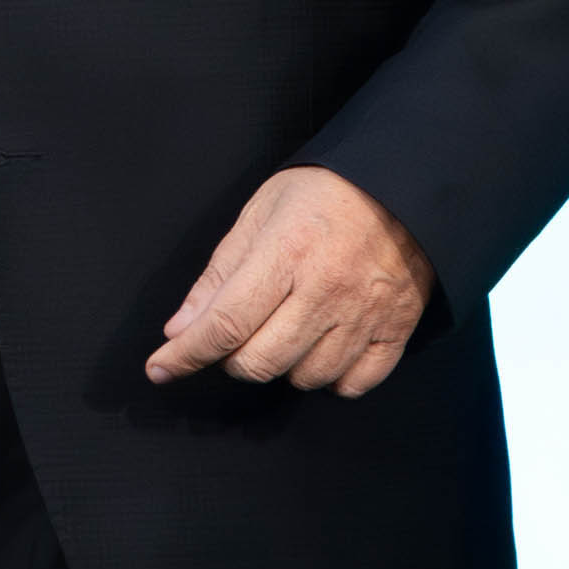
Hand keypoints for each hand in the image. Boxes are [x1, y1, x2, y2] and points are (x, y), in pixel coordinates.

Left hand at [147, 166, 436, 394]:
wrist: (407, 183)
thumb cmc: (327, 193)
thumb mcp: (261, 213)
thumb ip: (219, 274)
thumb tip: (181, 328)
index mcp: (286, 254)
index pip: (224, 324)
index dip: (186, 354)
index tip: (160, 368)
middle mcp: (325, 290)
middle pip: (260, 362)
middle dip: (233, 358)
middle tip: (238, 335)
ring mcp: (364, 314)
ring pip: (304, 378)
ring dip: (284, 366)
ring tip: (288, 330)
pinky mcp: (396, 329)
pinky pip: (353, 384)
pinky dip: (333, 377)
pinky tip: (324, 347)